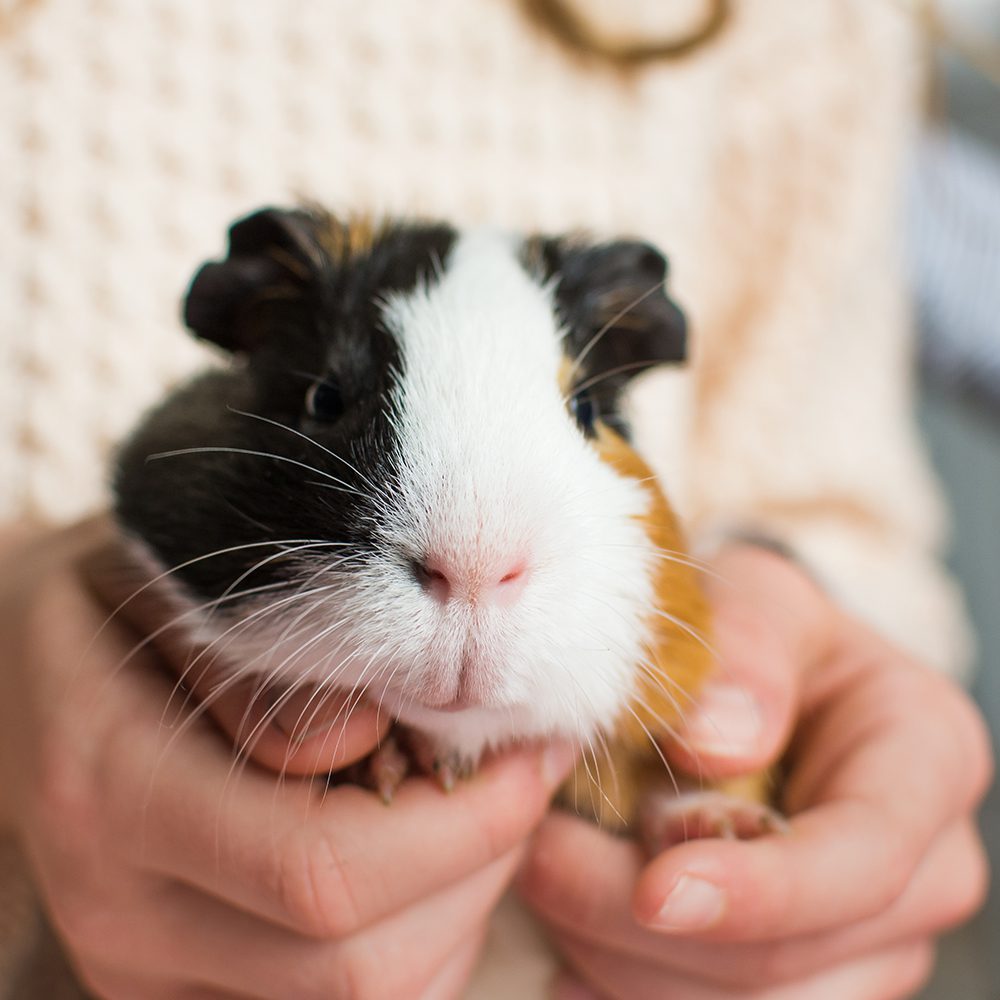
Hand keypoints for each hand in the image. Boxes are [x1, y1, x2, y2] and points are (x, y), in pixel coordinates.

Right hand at [0, 519, 575, 998]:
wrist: (15, 673)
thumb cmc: (108, 603)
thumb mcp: (170, 580)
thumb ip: (262, 666)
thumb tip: (372, 744)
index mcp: (112, 791)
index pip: (325, 873)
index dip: (466, 827)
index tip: (536, 747)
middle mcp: (123, 913)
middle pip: (360, 966)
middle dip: (482, 869)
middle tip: (523, 772)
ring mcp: (145, 968)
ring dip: (460, 909)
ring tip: (480, 805)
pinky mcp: (176, 984)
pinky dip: (419, 940)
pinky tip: (428, 855)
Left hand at [518, 545, 992, 999]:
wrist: (777, 680)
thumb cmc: (767, 633)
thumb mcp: (759, 598)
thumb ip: (747, 649)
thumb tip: (713, 743)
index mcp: (928, 759)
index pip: (862, 856)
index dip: (760, 890)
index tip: (652, 892)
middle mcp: (923, 869)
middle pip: (791, 955)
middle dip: (646, 925)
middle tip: (539, 858)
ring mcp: (875, 939)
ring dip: (625, 959)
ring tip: (546, 883)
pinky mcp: (816, 974)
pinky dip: (630, 988)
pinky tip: (572, 955)